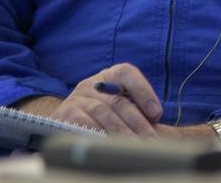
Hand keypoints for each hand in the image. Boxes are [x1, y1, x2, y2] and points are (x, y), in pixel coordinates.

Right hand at [49, 63, 163, 136]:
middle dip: (138, 123)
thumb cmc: (102, 113)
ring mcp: (76, 99)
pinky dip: (100, 136)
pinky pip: (85, 125)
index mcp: (108, 76)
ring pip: (104, 114)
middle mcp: (92, 84)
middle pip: (118, 101)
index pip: (126, 74)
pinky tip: (112, 146)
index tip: (156, 114)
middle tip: (150, 141)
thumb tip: (155, 122)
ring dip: (122, 133)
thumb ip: (137, 110)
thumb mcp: (118, 105)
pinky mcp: (64, 115)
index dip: (143, 92)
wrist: (67, 122)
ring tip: (136, 147)